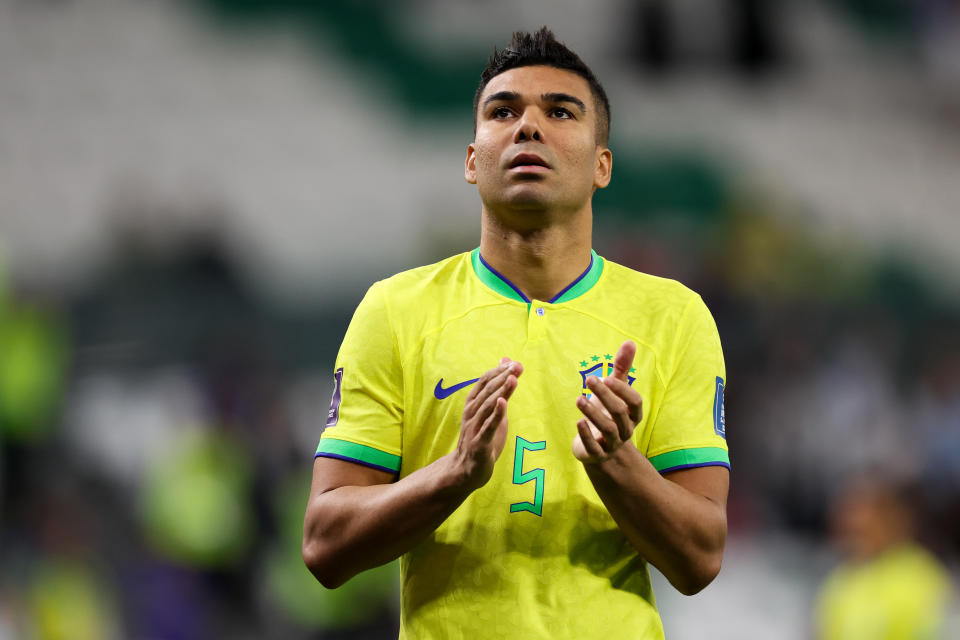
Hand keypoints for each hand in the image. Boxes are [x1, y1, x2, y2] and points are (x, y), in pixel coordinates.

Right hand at [452, 357, 522, 489]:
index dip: (499, 371)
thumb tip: (507, 365)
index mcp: (473, 404)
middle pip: (487, 391)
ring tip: (513, 378)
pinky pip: (488, 427)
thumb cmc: (482, 438)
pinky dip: (495, 414)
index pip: (484, 382)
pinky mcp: (479, 443)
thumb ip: (500, 390)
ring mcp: (474, 428)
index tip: (515, 363)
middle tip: (518, 366)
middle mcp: (471, 413)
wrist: (466, 470)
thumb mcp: (492, 413)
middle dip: (503, 377)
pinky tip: (503, 403)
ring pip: (488, 406)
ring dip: (501, 391)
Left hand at [573, 341, 642, 462]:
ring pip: (608, 429)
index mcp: (633, 415)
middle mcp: (626, 430)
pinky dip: (586, 434)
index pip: (635, 402)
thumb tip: (630, 342)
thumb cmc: (607, 412)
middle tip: (590, 380)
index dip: (623, 390)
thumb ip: (622, 368)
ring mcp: (612, 443)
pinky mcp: (597, 454)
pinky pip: (594, 447)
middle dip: (605, 396)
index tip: (608, 377)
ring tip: (579, 399)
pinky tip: (578, 422)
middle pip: (620, 413)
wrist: (598, 447)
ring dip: (593, 413)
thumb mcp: (613, 391)